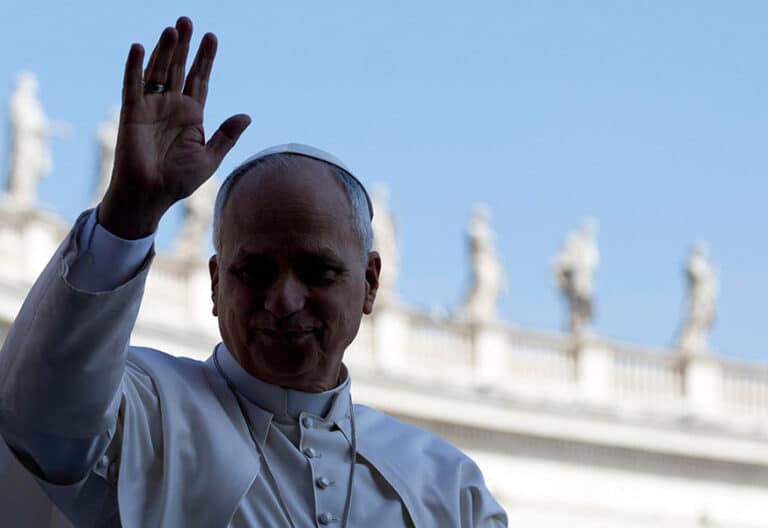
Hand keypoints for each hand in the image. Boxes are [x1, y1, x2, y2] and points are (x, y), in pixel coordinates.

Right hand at [99, 17, 250, 238]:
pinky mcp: (132, 112)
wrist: (151, 195)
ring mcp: (151, 107)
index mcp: (191, 116)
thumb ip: (226, 136)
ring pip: (159, 71)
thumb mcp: (209, 158)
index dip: (205, 59)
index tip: (212, 37)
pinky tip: (140, 47)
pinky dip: (135, 66)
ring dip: (165, 50)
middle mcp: (171, 106)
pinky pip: (133, 84)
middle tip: (188, 21)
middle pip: (179, 69)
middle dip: (184, 46)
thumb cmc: (179, 181)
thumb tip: (247, 116)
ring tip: (173, 29)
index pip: (200, 80)